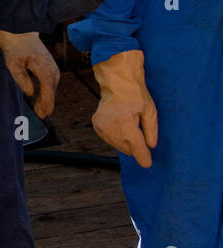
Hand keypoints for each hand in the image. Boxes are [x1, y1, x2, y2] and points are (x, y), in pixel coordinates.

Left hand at [0, 29, 59, 118]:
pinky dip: (46, 92)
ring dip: (47, 99)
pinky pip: (50, 83)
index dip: (46, 104)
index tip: (43, 115)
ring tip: (40, 112)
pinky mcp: (50, 67)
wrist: (21, 34)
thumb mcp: (13, 64)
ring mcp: (53, 68)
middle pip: (51, 91)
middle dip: (47, 104)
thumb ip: (22, 79)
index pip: (48, 90)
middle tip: (41, 116)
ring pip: (51, 88)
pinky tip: (40, 100)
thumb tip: (30, 93)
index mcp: (44, 68)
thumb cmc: (15, 49)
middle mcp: (52, 69)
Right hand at [91, 49, 157, 167]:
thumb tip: (151, 147)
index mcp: (126, 124)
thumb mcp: (150, 111)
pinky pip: (110, 139)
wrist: (117, 83)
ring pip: (117, 145)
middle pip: (127, 148)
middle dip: (136, 147)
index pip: (136, 147)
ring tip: (130, 126)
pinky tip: (121, 126)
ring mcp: (102, 127)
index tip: (148, 164)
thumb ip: (151, 130)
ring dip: (126, 142)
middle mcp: (111, 127)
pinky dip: (117, 137)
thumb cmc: (136, 95)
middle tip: (141, 133)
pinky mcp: (97, 126)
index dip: (143, 157)